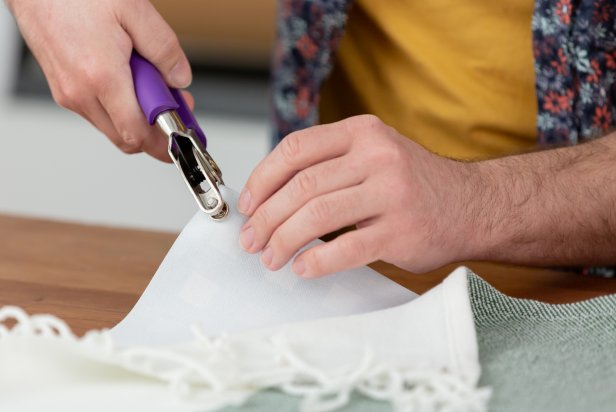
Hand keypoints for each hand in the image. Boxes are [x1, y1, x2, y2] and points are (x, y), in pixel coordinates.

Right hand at [7, 0, 191, 160]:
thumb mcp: (134, 11)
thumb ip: (163, 48)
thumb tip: (180, 78)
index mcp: (101, 77)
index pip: (137, 133)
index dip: (165, 140)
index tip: (183, 132)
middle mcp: (79, 92)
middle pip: (126, 138)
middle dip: (155, 129)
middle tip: (175, 105)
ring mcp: (67, 93)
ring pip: (112, 125)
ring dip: (137, 114)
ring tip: (151, 83)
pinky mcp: (61, 89)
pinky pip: (98, 111)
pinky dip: (119, 104)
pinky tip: (129, 79)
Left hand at [238, 115, 477, 277]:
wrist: (473, 205)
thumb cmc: (413, 183)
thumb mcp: (374, 154)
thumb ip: (330, 164)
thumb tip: (269, 196)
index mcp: (362, 132)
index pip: (296, 149)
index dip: (262, 178)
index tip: (248, 204)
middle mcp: (377, 157)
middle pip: (302, 185)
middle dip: (267, 217)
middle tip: (252, 239)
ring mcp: (391, 194)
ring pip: (318, 215)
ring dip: (284, 240)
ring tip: (270, 257)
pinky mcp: (401, 232)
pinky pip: (346, 248)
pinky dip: (317, 261)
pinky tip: (302, 268)